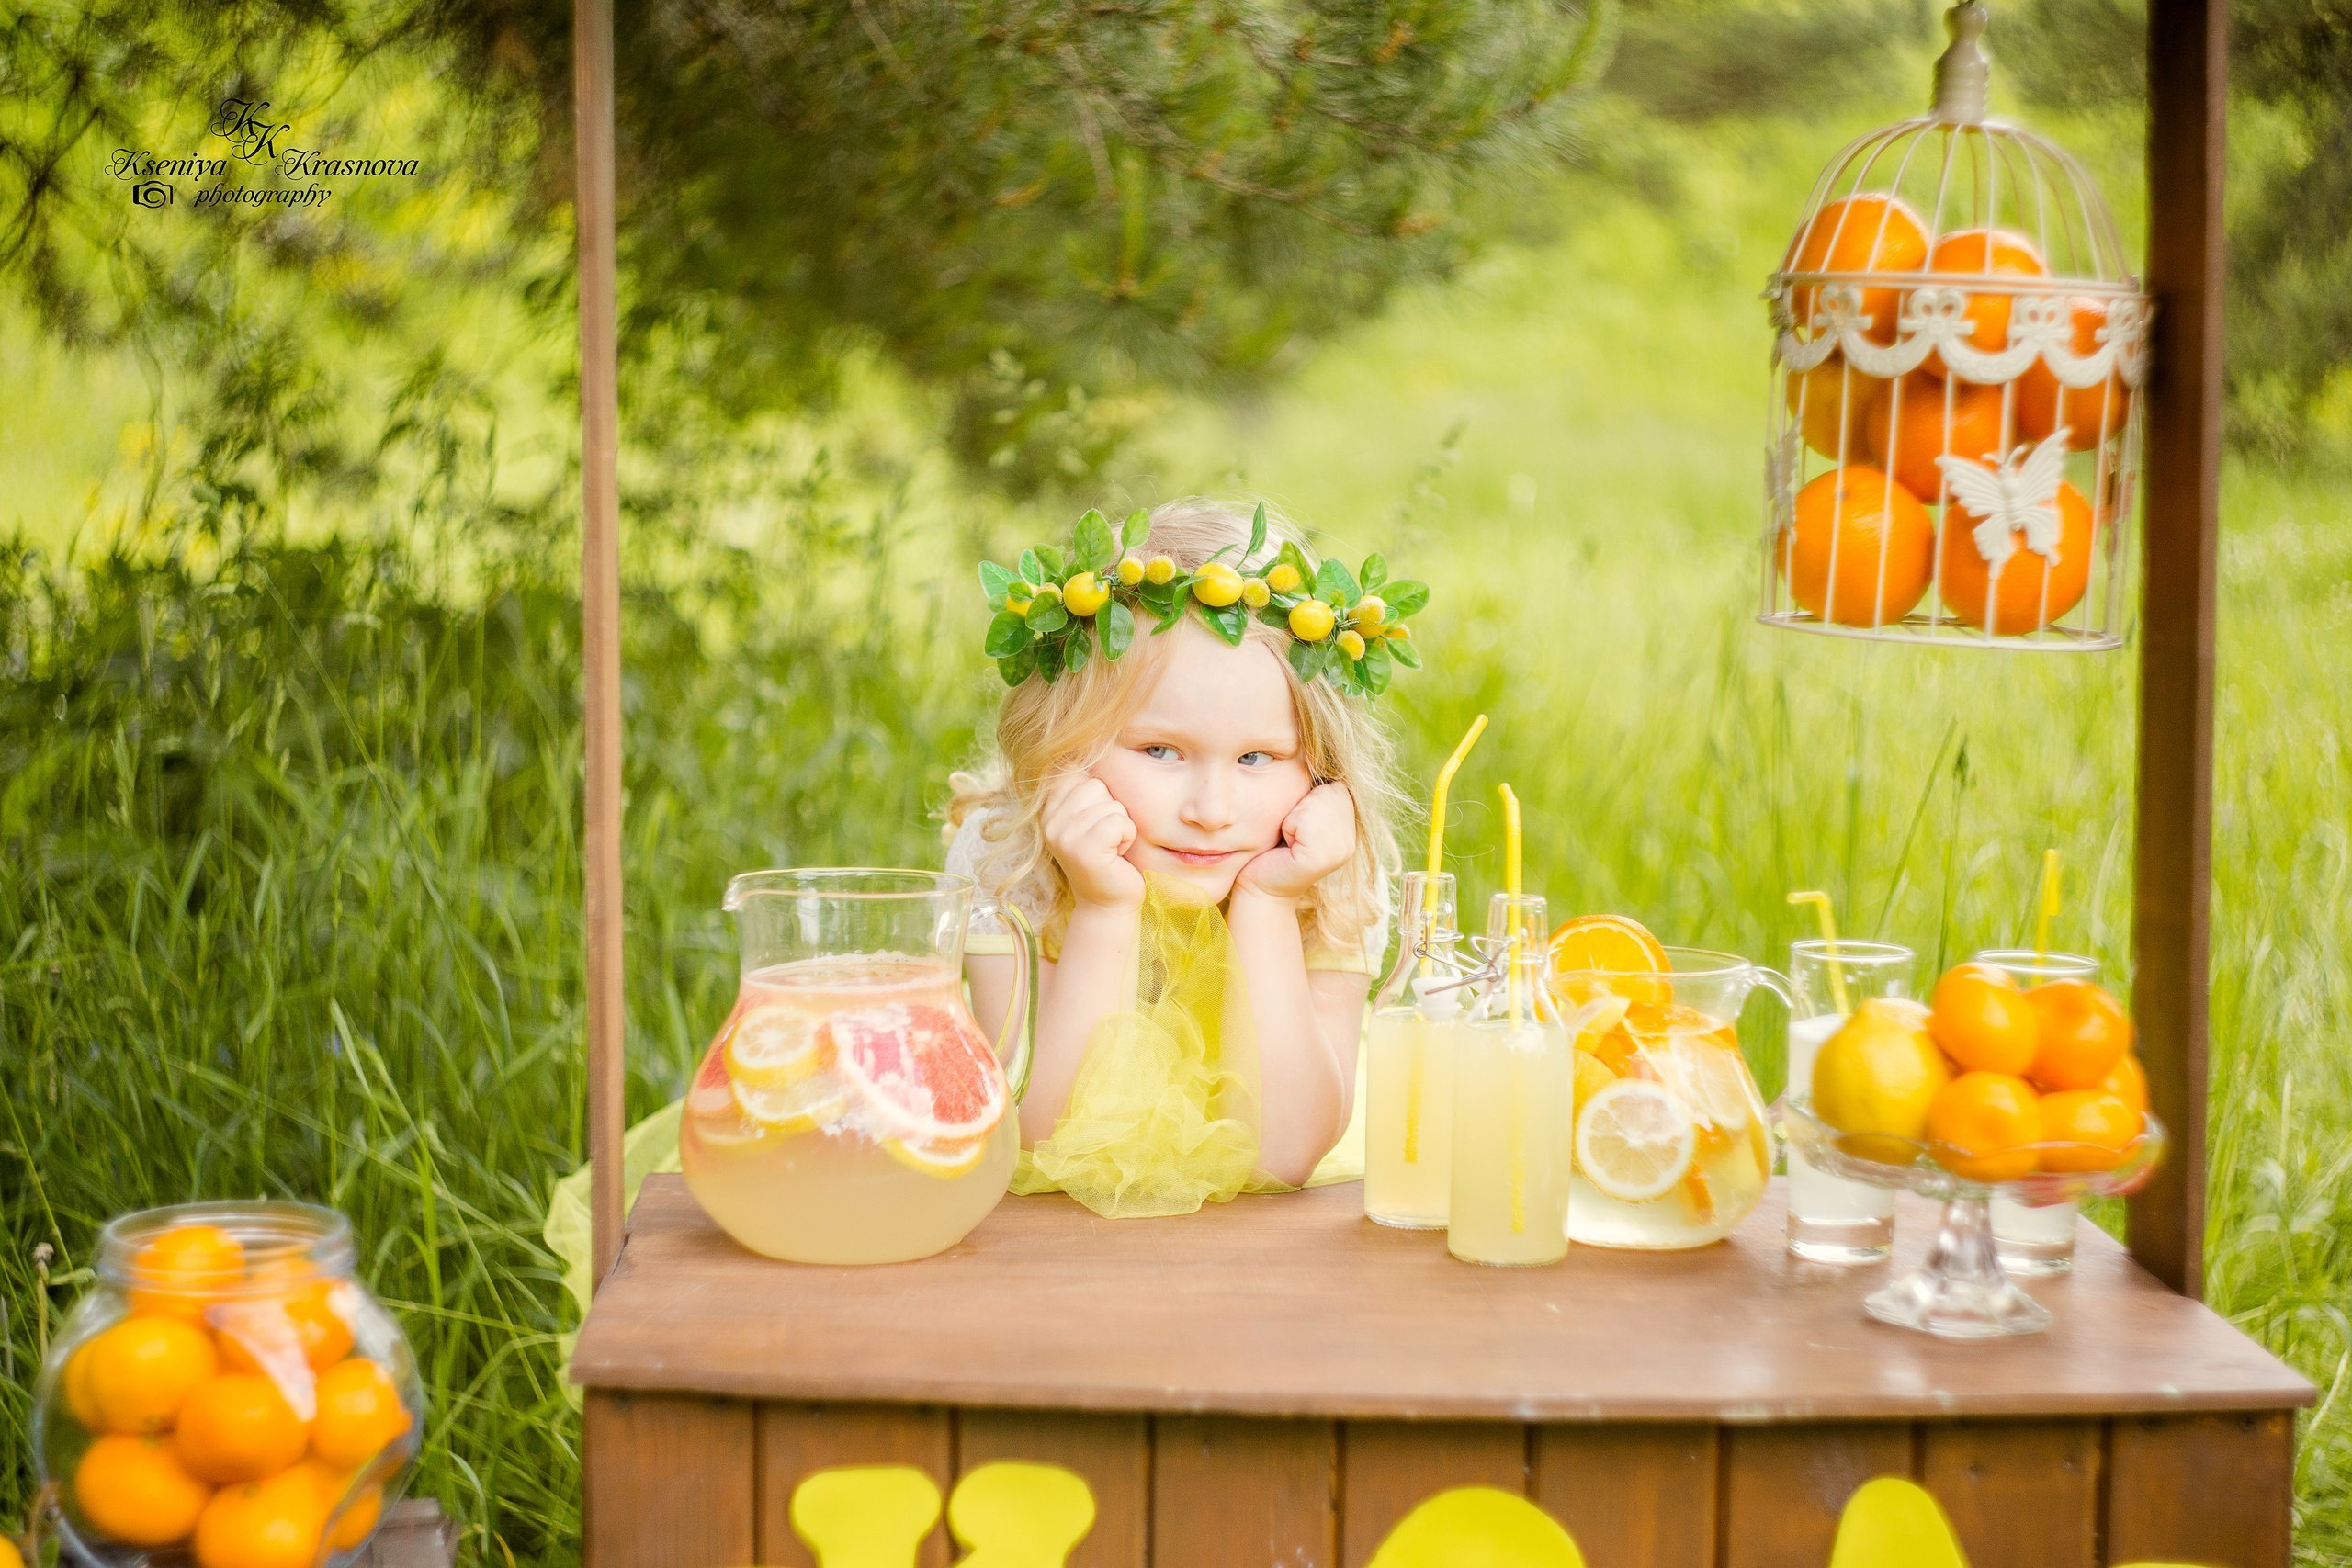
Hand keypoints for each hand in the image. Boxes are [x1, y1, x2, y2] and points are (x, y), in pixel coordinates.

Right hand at [1042, 775, 1144, 909]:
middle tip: (1105, 838)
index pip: (1076, 771)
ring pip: (1111, 804)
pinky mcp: (1083, 849)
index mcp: (1048, 808)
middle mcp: (1049, 820)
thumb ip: (1084, 788)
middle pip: (1097, 785)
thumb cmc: (1108, 856)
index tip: (1094, 821)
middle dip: (1112, 809)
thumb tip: (1089, 738)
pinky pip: (1118, 822)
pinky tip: (1116, 855)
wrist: (1108, 903)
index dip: (1098, 793)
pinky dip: (1126, 837)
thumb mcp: (1090, 817)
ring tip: (1110, 847)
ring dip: (1121, 826)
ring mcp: (1063, 835)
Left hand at [1236, 782, 1356, 901]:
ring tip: (1289, 840)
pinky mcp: (1323, 857)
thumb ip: (1317, 793)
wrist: (1259, 887)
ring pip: (1315, 801)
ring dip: (1292, 816)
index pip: (1335, 783)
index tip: (1298, 825)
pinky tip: (1287, 847)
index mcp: (1350, 826)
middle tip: (1291, 834)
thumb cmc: (1272, 847)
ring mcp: (1342, 849)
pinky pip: (1303, 819)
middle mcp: (1351, 838)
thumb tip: (1322, 753)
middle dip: (1301, 805)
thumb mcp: (1299, 814)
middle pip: (1327, 790)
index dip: (1308, 798)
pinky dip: (1288, 827)